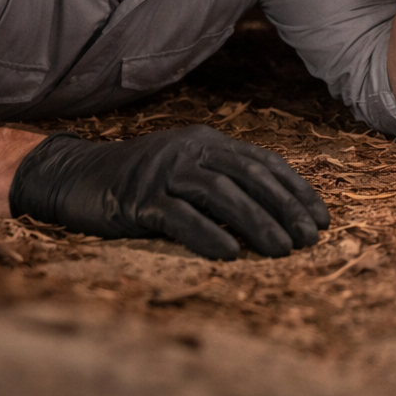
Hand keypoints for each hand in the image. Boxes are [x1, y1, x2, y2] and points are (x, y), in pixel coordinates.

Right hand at [8, 126, 329, 259]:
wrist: (76, 178)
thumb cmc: (141, 182)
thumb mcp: (187, 172)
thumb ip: (225, 182)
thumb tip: (276, 213)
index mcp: (208, 142)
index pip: (264, 163)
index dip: (295, 190)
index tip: (320, 218)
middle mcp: (190, 150)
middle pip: (248, 177)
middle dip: (284, 208)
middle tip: (308, 238)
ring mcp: (163, 172)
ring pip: (220, 194)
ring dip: (256, 222)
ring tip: (281, 250)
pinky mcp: (139, 198)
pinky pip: (180, 216)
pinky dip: (207, 234)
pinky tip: (230, 253)